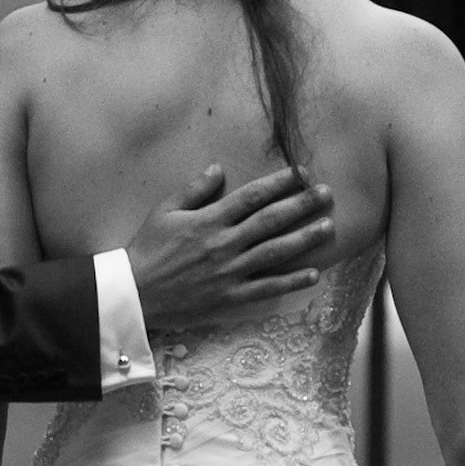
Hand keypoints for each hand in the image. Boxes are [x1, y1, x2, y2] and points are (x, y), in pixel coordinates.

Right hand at [126, 163, 336, 337]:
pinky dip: (290, 282)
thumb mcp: (164, 212)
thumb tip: (218, 168)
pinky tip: (313, 273)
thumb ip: (194, 190)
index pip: (251, 196)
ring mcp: (229, 272)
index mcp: (209, 220)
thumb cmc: (147, 250)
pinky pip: (266, 288)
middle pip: (271, 221)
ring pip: (275, 252)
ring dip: (304, 239)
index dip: (279, 183)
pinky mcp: (230, 297)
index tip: (301, 173)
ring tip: (328, 228)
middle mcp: (224, 244)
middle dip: (301, 206)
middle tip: (327, 194)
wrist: (135, 294)